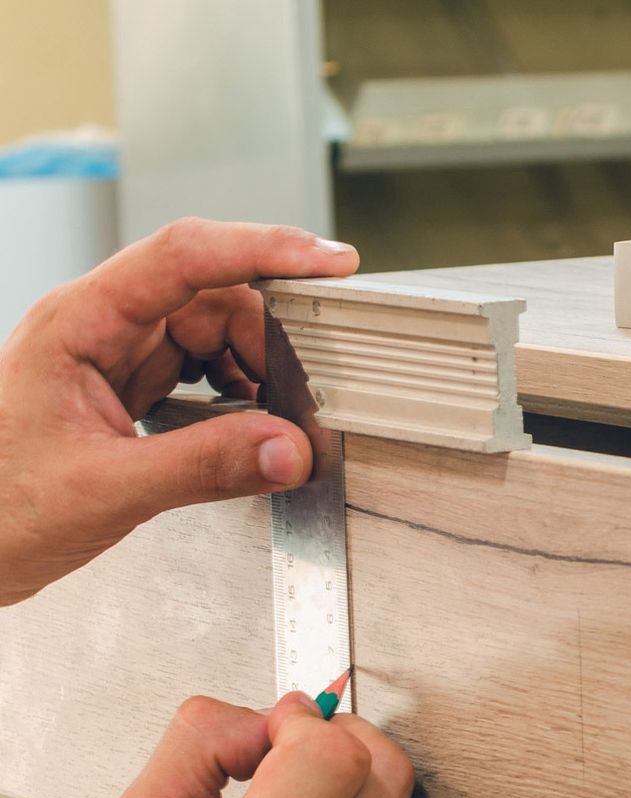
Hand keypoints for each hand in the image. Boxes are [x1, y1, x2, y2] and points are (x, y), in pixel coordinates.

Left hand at [0, 218, 358, 605]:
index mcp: (80, 322)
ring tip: (276, 418)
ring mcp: (117, 357)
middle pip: (212, 295)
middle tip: (306, 390)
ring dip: (258, 369)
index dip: (263, 249)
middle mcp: (101, 327)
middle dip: (269, 337)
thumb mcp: (105, 490)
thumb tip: (287, 448)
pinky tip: (248, 429)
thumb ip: (203, 466)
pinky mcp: (132, 389)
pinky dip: (242, 394)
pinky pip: (204, 371)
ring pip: (214, 333)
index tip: (326, 262)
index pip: (184, 256)